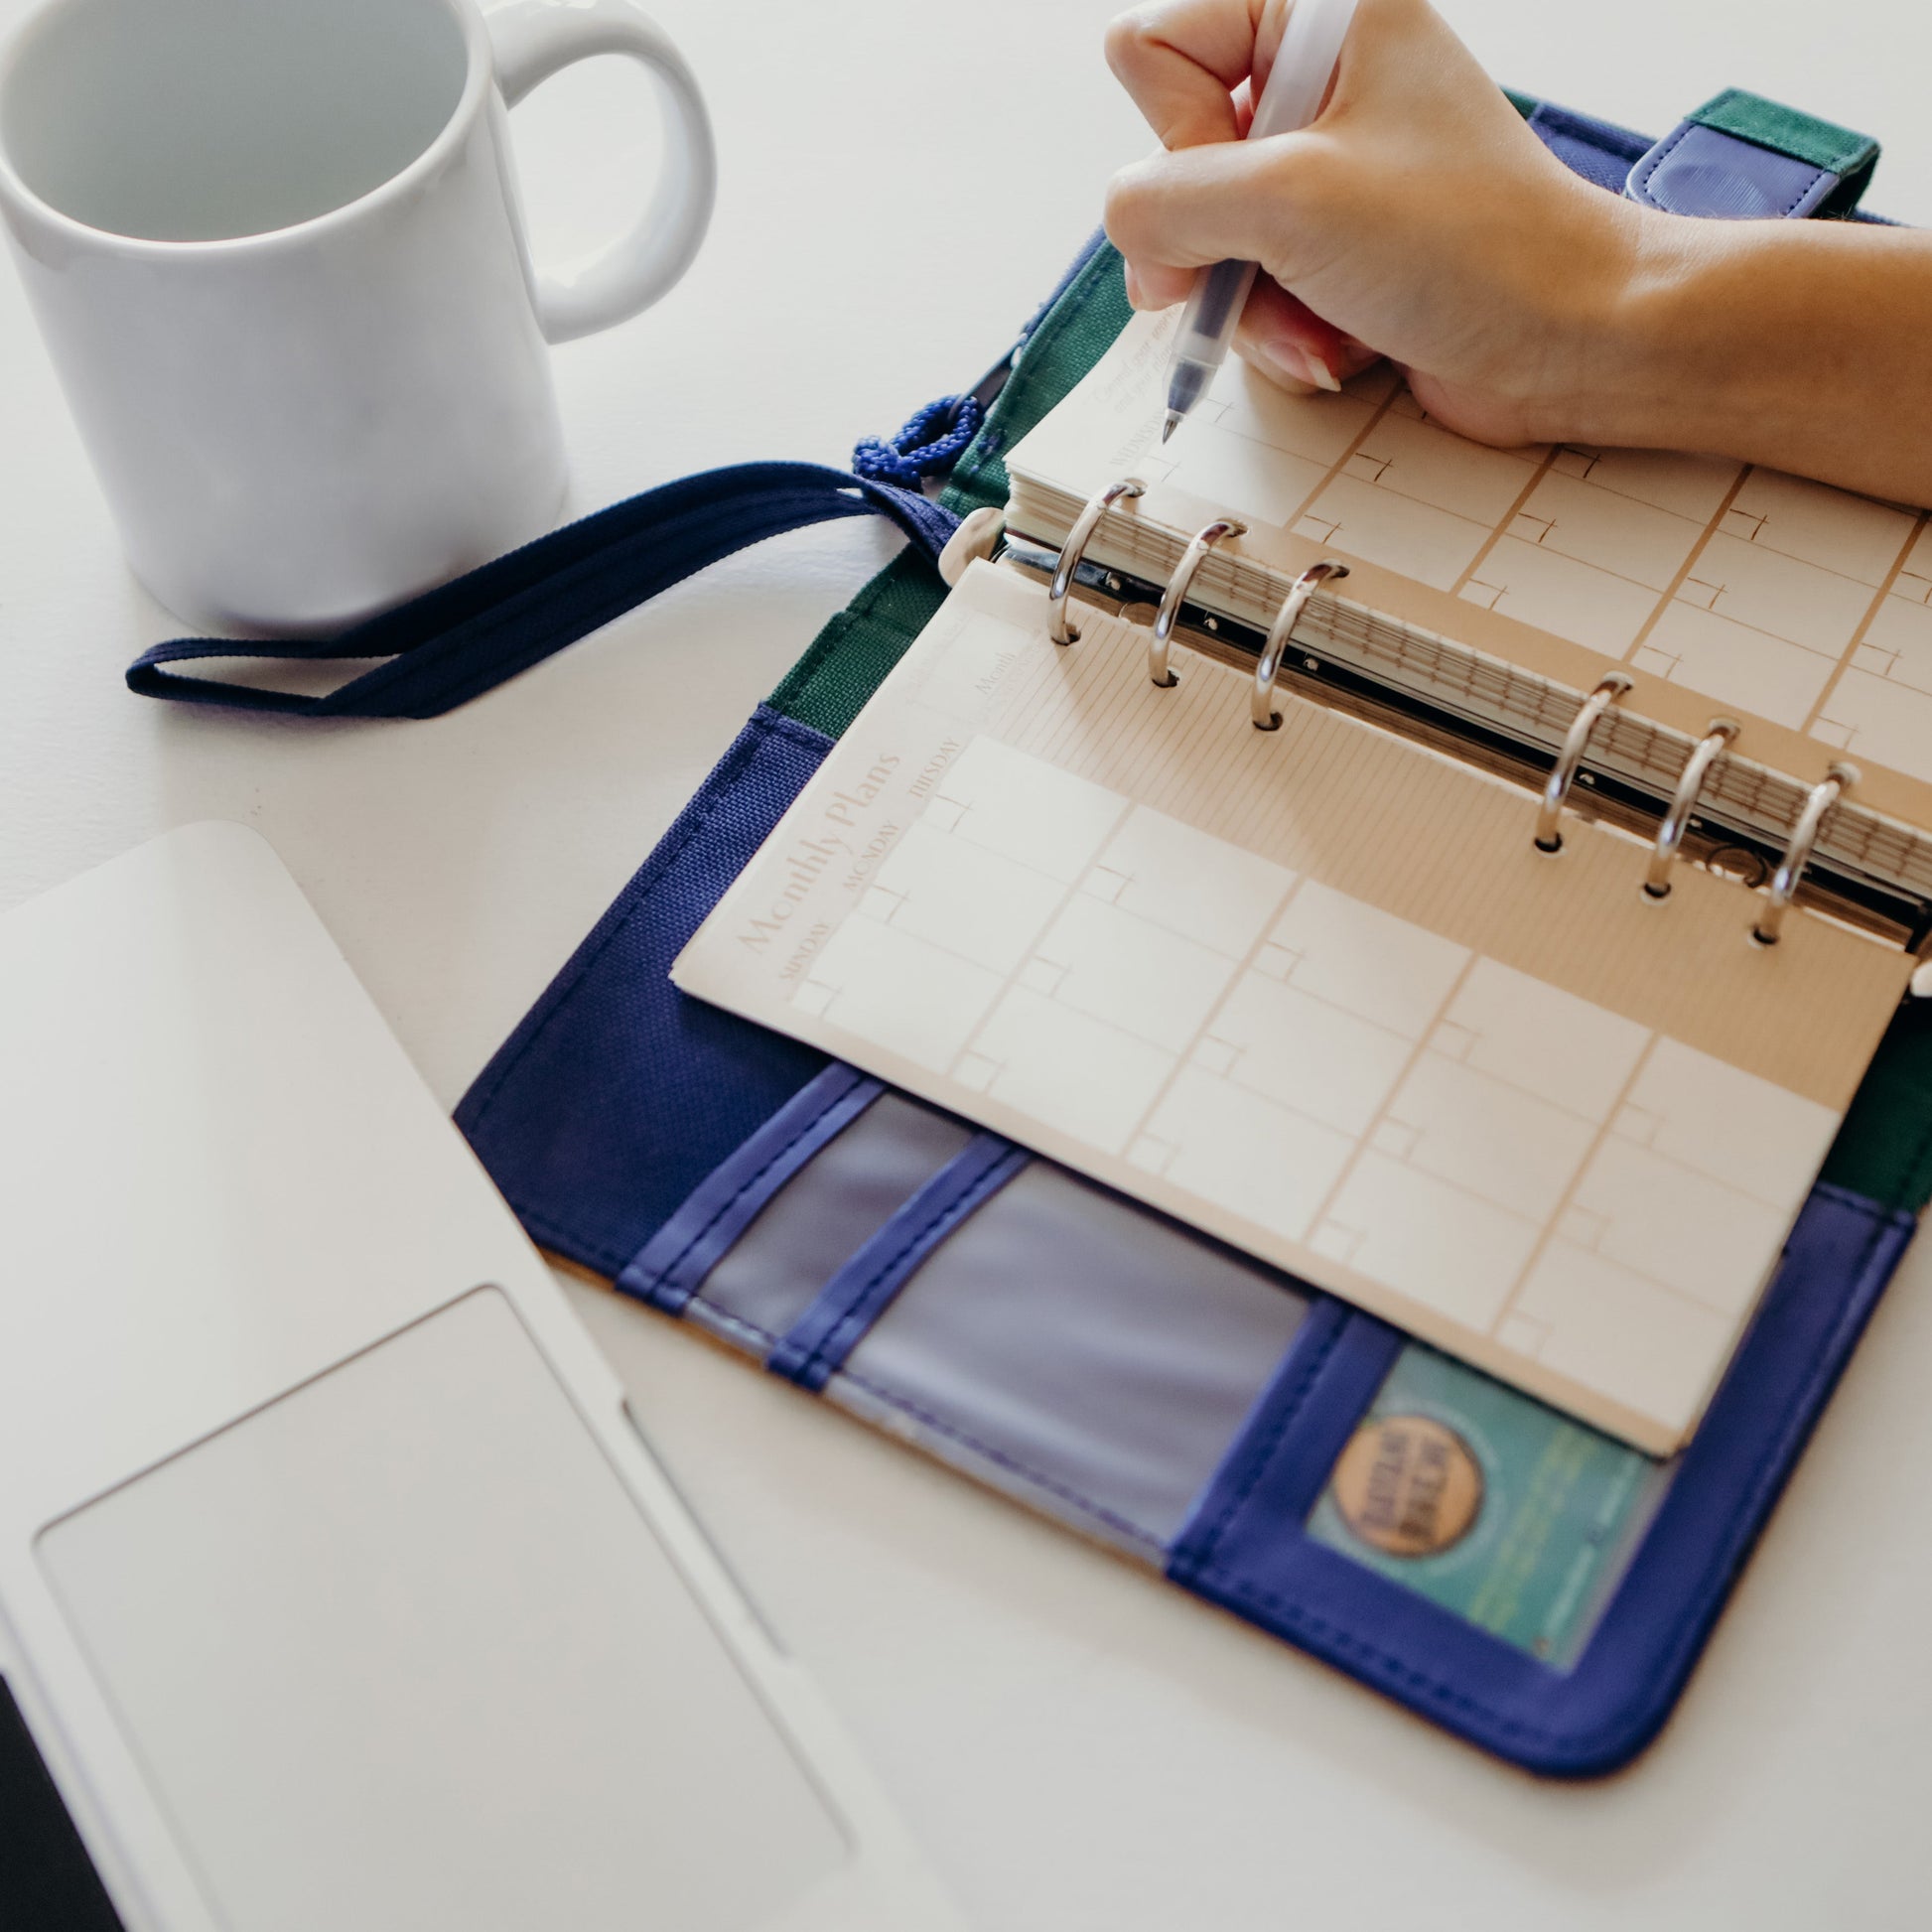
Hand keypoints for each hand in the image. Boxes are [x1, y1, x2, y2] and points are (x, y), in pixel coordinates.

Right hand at [1101, 0, 1647, 447]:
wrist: (1567, 339)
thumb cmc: (1469, 245)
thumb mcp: (1289, 202)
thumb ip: (1165, 200)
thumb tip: (1126, 228)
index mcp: (1320, 14)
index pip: (1155, 46)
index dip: (1174, 135)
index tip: (1240, 188)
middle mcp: (1318, 80)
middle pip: (1173, 155)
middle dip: (1209, 241)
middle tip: (1250, 276)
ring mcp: (1326, 168)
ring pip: (1206, 237)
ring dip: (1250, 304)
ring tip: (1316, 325)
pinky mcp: (1336, 246)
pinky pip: (1251, 287)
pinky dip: (1283, 331)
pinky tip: (1338, 345)